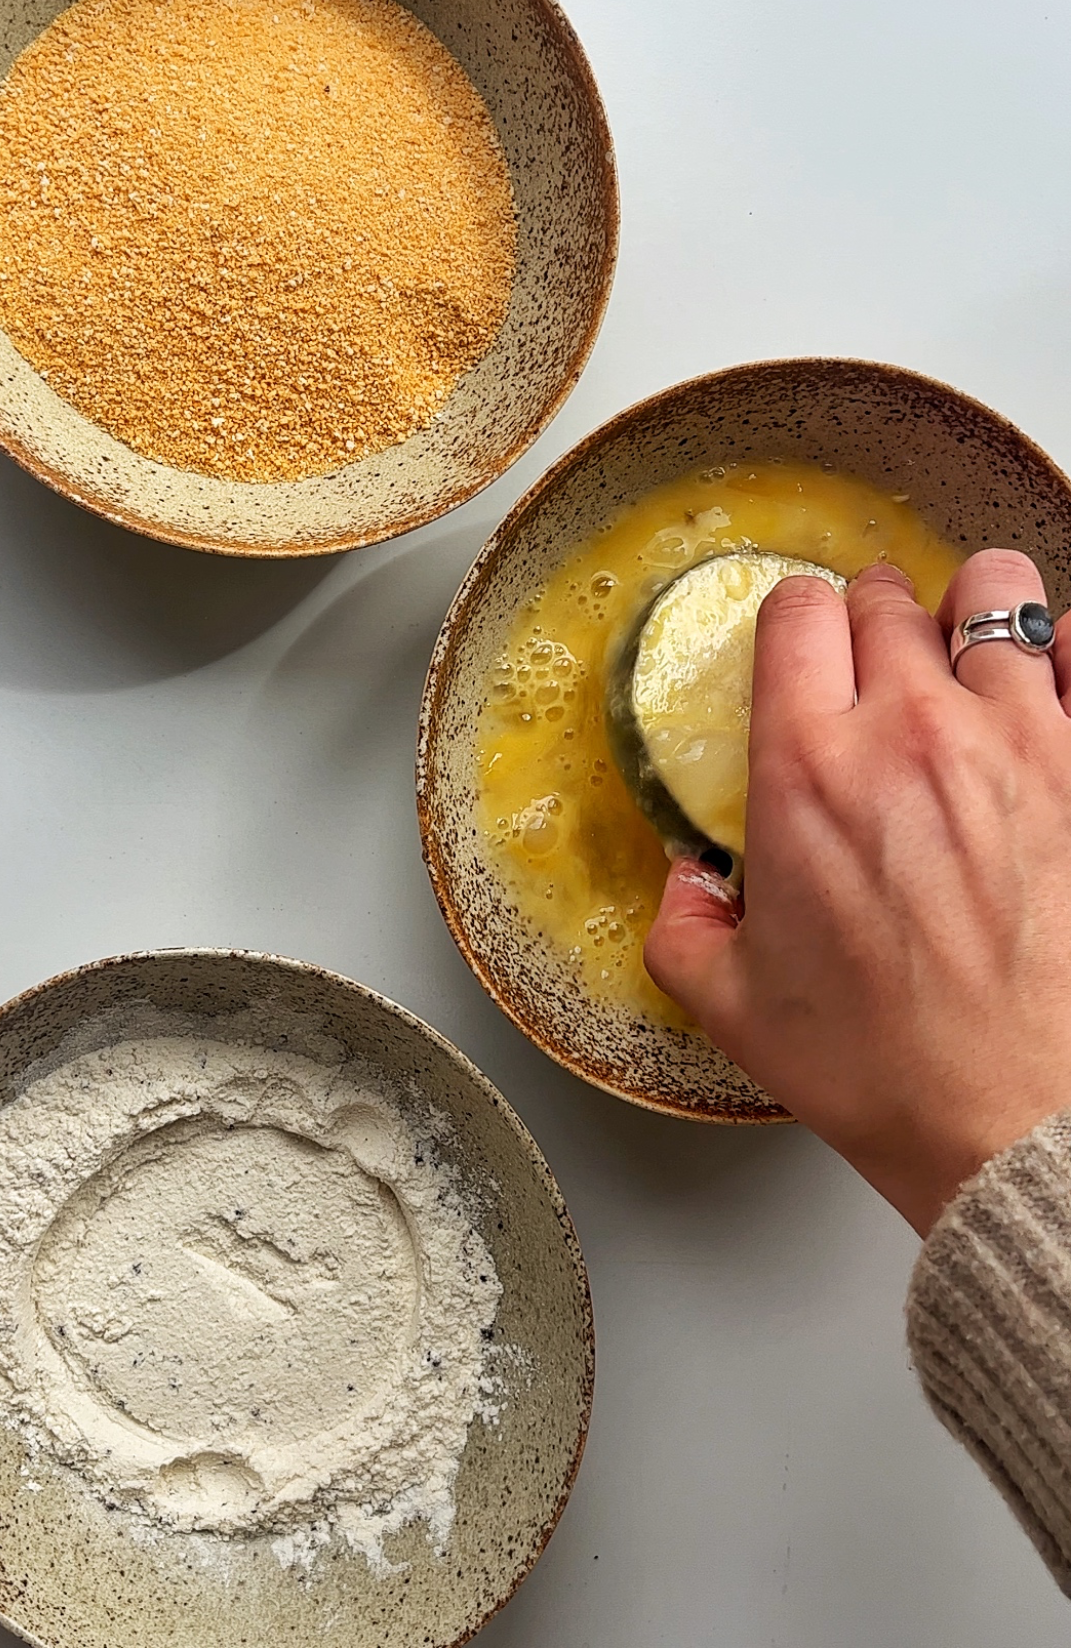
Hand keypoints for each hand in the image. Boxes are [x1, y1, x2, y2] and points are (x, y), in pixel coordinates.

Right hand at [644, 550, 1070, 1234]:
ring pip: (994, 592)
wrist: (1014, 1126)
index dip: (794, 622)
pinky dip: (1068, 647)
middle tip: (876, 662)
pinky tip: (1052, 674)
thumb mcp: (736, 1005)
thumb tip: (688, 880)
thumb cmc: (886, 1070)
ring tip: (968, 648)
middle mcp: (910, 729)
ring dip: (971, 611)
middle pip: (886, 596)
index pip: (794, 613)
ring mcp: (1018, 738)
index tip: (800, 650)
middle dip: (873, 618)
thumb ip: (686, 924)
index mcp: (807, 770)